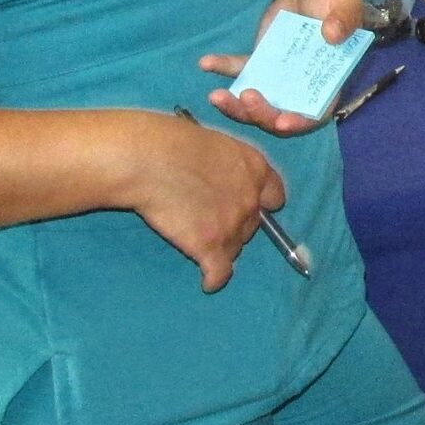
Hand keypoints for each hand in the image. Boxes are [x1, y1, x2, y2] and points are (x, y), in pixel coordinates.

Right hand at [121, 113, 285, 291]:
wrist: (150, 159)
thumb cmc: (173, 142)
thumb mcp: (216, 145)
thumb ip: (230, 167)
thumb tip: (223, 179)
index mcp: (256, 169)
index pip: (274, 197)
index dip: (261, 204)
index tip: (249, 208)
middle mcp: (252, 199)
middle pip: (252, 225)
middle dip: (235, 225)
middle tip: (209, 220)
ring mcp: (233, 224)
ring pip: (235, 248)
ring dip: (221, 247)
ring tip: (199, 242)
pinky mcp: (210, 246)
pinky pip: (220, 272)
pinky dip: (214, 279)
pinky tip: (208, 283)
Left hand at [200, 0, 364, 134]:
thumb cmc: (336, 4)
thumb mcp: (346, 5)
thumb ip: (344, 19)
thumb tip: (332, 34)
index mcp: (326, 84)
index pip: (314, 115)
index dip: (299, 123)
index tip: (282, 121)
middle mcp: (299, 90)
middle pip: (277, 116)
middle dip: (259, 114)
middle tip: (246, 97)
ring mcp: (275, 80)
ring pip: (254, 104)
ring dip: (234, 107)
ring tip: (216, 96)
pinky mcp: (258, 64)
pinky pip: (238, 70)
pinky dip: (222, 68)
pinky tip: (206, 63)